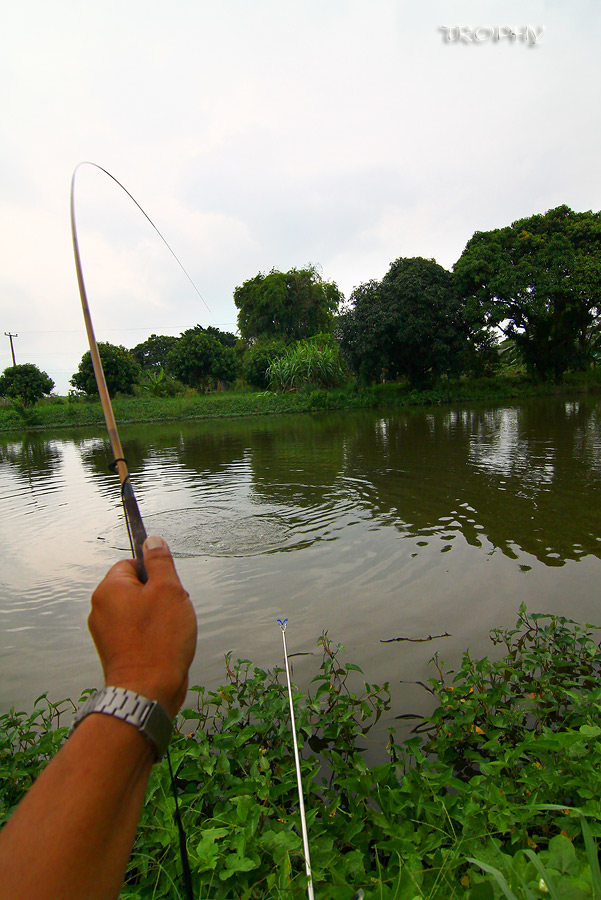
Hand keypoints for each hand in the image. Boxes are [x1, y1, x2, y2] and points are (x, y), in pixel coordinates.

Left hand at [88, 536, 196, 717]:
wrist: (147, 692)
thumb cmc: (159, 640)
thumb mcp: (168, 590)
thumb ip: (160, 562)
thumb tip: (153, 541)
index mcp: (109, 589)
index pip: (131, 563)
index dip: (154, 572)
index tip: (169, 586)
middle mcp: (101, 609)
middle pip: (135, 587)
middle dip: (159, 596)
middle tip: (173, 610)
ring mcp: (106, 633)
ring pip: (138, 610)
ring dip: (158, 616)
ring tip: (171, 631)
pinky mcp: (116, 651)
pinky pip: (136, 632)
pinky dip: (152, 635)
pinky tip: (166, 646)